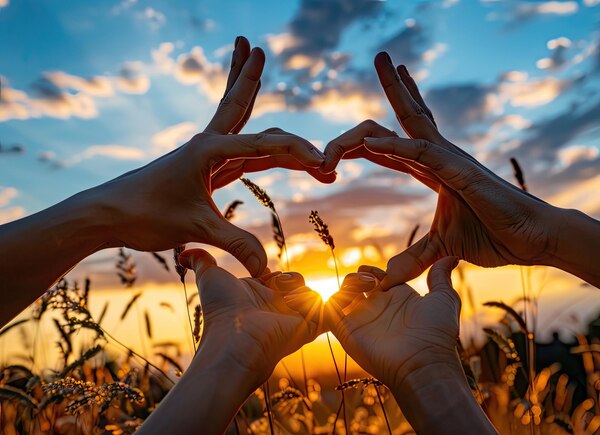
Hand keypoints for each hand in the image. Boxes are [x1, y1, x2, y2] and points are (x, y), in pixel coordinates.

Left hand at [91, 37, 332, 275]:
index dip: (298, 154)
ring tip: (255, 59)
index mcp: (210, 149)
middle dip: (251, 77)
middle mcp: (209, 144)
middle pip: (239, 104)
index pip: (266, 144)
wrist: (110, 215)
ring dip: (250, 92)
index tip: (325, 166)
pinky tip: (260, 132)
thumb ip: (234, 243)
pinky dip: (254, 136)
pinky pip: (238, 146)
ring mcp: (208, 155)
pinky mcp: (206, 169)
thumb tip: (265, 268)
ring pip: (239, 119)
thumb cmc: (145, 215)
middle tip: (258, 47)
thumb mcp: (195, 228)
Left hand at [179, 248, 322, 384]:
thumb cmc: (221, 311)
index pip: (278, 279)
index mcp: (258, 297)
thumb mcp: (210, 277)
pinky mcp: (308, 329)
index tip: (264, 276)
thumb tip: (184, 253)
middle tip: (278, 285)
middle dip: (290, 279)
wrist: (235, 339)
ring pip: (312, 295)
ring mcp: (293, 320)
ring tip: (286, 297)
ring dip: (302, 290)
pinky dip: (320, 304)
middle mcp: (277, 309)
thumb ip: (201, 262)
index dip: (275, 274)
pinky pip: (327, 312)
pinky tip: (298, 305)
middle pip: (297, 285)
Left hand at [321, 52, 559, 288]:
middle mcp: (440, 156)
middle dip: (394, 85)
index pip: (394, 145)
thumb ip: (415, 258)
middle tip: (380, 54)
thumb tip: (387, 279)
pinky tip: (374, 139)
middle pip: (408, 115)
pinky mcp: (462, 172)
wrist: (531, 241)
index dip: (367, 139)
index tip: (342, 138)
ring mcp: (451, 159)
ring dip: (396, 91)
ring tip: (384, 59)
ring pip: (415, 120)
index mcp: (433, 169)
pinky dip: (399, 145)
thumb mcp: (442, 248)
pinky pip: (426, 153)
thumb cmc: (493, 236)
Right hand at [326, 257, 460, 390]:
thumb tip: (451, 258)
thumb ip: (440, 277)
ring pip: (342, 295)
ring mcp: (361, 321)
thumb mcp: (444, 298)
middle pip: (356, 286)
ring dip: (348, 284)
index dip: (373, 271)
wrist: (422, 361)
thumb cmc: (436, 333)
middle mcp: (377, 310)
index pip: (376, 279)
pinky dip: (335, 298)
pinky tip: (354, 296)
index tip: (378, 271)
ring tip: (366, 286)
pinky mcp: (346, 331)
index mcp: (396, 300)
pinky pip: (330, 310)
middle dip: (358, 276)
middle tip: (370, 279)